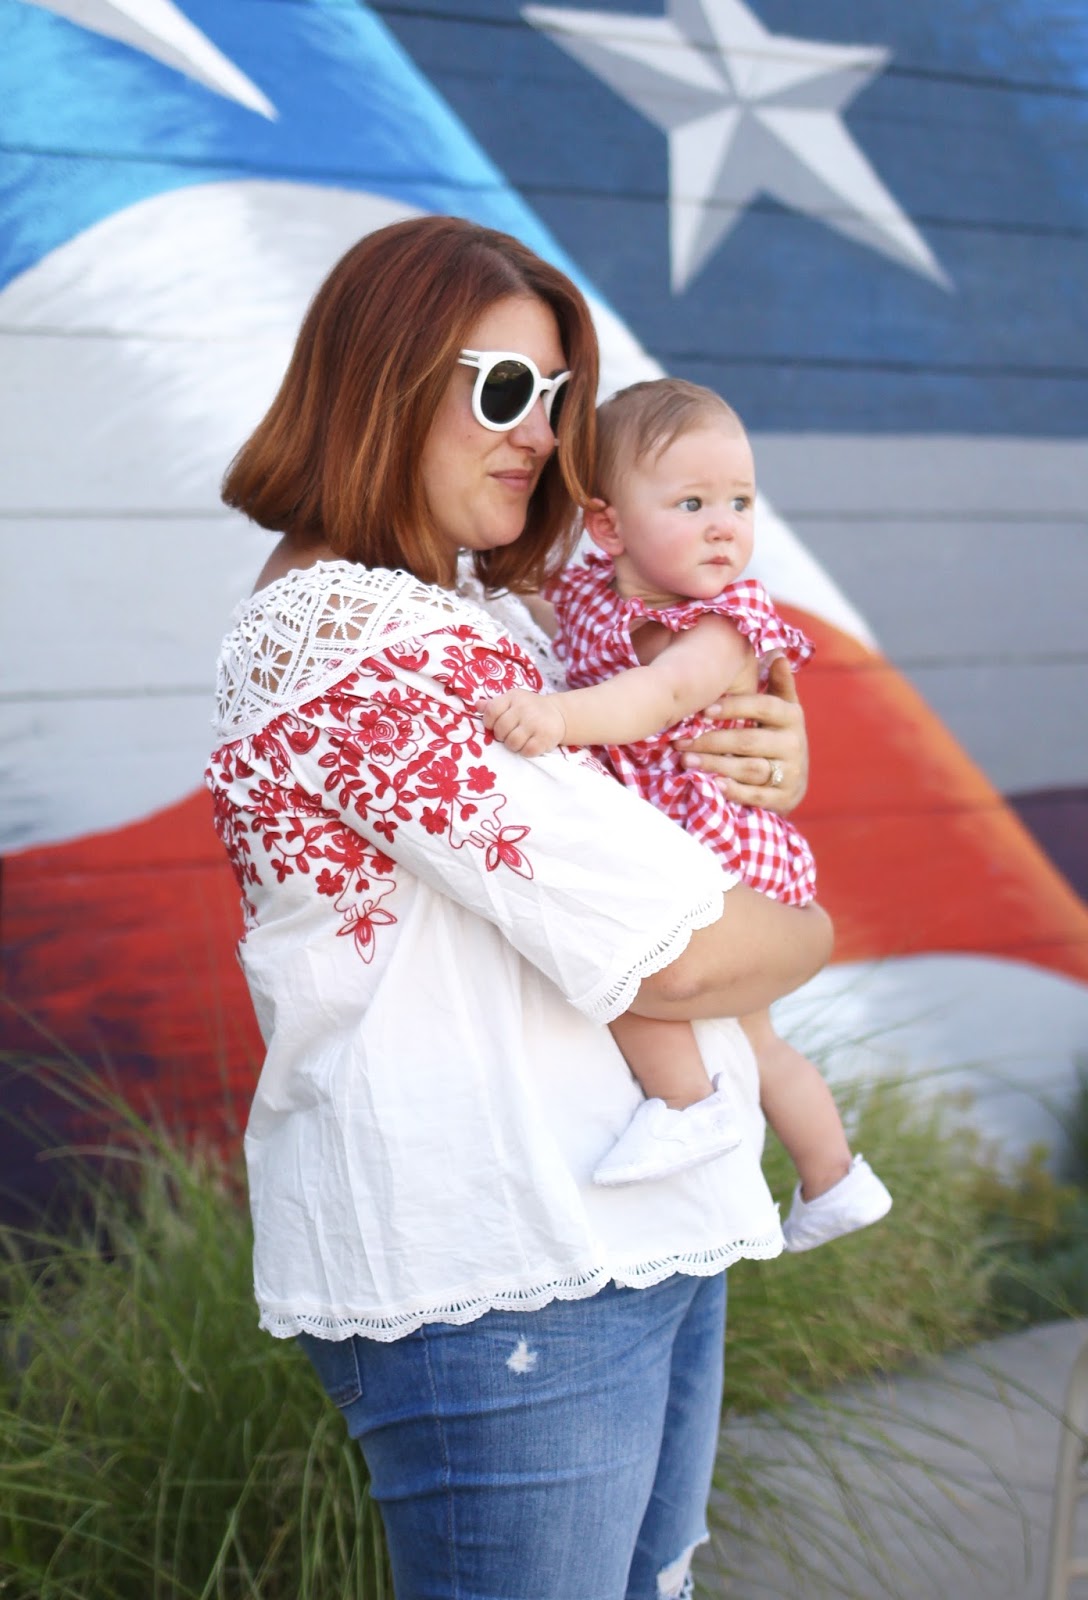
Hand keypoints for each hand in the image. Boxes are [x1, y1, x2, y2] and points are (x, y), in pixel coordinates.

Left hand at [482, 689, 565, 756]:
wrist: (558, 713)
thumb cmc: (529, 708)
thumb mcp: (512, 701)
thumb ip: (493, 705)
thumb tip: (476, 706)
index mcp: (513, 697)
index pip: (491, 711)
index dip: (489, 722)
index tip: (494, 725)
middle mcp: (524, 708)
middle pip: (500, 730)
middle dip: (502, 736)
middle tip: (510, 733)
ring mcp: (535, 723)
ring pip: (512, 743)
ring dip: (513, 745)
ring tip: (520, 739)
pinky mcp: (545, 737)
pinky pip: (526, 751)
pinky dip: (525, 751)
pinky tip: (530, 744)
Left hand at [673, 656, 808, 813]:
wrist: (793, 781)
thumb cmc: (777, 736)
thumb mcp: (782, 709)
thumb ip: (779, 684)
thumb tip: (778, 653)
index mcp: (791, 717)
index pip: (763, 706)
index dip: (734, 707)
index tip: (703, 710)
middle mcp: (794, 744)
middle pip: (749, 741)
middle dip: (711, 741)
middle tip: (680, 741)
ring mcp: (790, 773)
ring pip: (749, 769)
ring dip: (715, 765)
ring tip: (686, 761)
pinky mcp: (784, 798)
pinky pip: (756, 795)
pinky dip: (734, 791)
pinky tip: (712, 785)